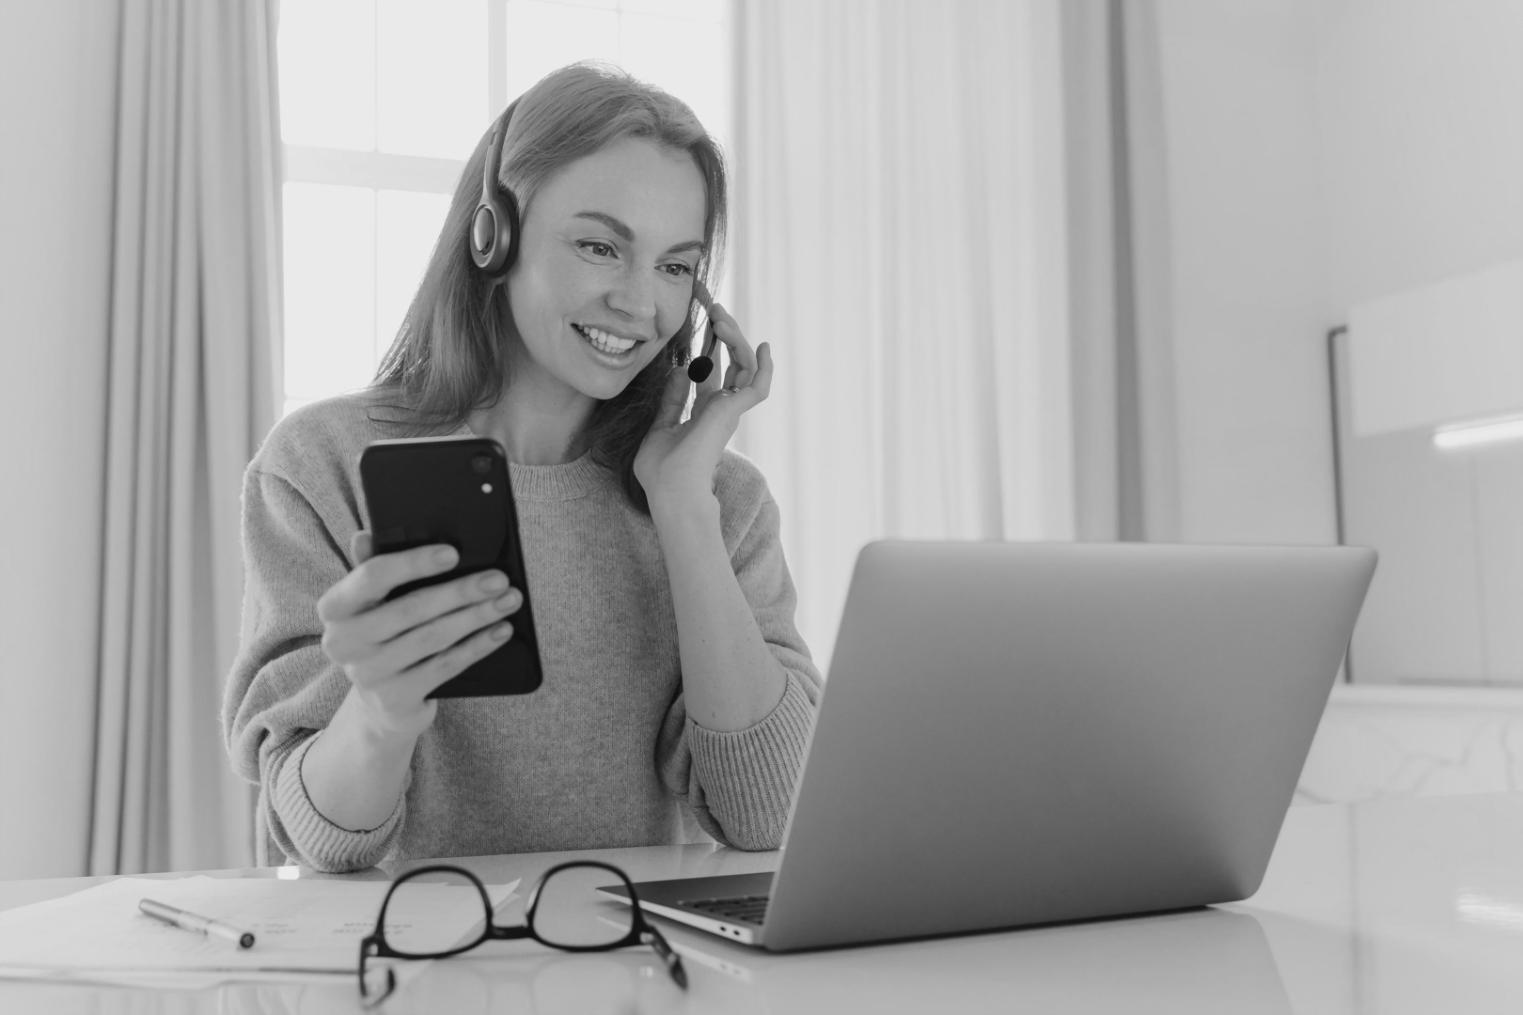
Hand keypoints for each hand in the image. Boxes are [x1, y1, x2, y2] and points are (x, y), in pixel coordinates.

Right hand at [315, 532, 523, 737]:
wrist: (382, 704)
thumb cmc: (384, 636)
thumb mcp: (373, 603)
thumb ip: (372, 568)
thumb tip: (367, 534)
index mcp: (335, 608)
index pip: (373, 576)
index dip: (414, 563)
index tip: (453, 553)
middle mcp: (343, 642)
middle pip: (412, 608)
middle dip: (461, 591)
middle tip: (499, 579)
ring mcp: (368, 674)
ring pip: (433, 637)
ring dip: (476, 616)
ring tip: (508, 600)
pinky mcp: (396, 699)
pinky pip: (445, 667)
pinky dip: (477, 646)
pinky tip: (500, 631)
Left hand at [634, 300, 773, 506]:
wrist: (671, 492)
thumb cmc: (663, 472)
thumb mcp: (661, 427)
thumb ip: (672, 401)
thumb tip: (680, 371)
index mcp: (704, 412)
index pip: (710, 370)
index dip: (707, 343)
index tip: (699, 316)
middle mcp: (721, 409)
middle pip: (730, 361)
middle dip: (722, 330)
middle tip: (710, 302)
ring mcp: (730, 411)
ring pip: (743, 366)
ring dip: (734, 337)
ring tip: (720, 315)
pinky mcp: (733, 413)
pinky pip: (758, 386)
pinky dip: (764, 367)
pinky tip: (764, 347)